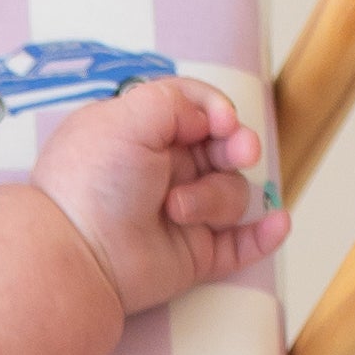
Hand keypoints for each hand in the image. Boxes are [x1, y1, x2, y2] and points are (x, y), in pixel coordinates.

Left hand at [32, 75, 287, 317]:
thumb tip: (211, 118)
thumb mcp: (128, 116)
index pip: (197, 112)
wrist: (76, 252)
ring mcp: (179, 216)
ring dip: (214, 198)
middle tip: (238, 152)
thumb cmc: (93, 181)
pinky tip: (278, 223)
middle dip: (236, 148)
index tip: (220, 121)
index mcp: (141, 138)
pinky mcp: (191, 256)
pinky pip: (240, 246)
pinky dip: (263, 235)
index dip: (217, 111)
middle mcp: (161, 174)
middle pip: (225, 150)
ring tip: (176, 210)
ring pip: (233, 195)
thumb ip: (176, 99)